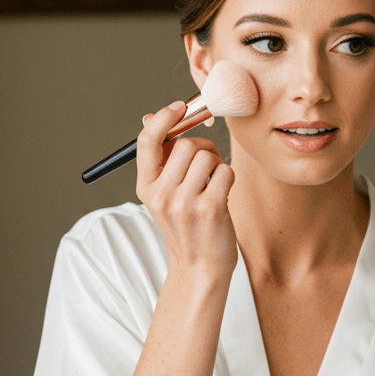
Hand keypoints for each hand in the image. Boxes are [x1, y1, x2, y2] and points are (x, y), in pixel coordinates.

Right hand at [136, 101, 236, 274]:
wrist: (199, 268)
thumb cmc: (186, 227)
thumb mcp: (164, 196)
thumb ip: (160, 161)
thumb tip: (152, 117)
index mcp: (145, 188)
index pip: (147, 141)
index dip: (164, 118)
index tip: (179, 107)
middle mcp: (162, 195)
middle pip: (184, 144)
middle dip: (201, 146)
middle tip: (207, 162)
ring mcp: (185, 203)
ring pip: (206, 156)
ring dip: (216, 163)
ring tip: (214, 182)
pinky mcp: (210, 209)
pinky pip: (225, 171)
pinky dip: (228, 177)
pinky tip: (223, 193)